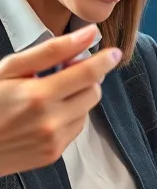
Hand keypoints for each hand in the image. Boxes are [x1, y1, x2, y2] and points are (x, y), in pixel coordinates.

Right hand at [0, 26, 120, 175]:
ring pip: (87, 110)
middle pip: (93, 92)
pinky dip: (68, 118)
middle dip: (85, 79)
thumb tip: (88, 33)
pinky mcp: (53, 154)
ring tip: (47, 97)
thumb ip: (52, 50)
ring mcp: (53, 141)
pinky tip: (45, 115)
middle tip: (64, 74)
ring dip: (76, 99)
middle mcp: (50, 121)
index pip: (88, 74)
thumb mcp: (11, 69)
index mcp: (38, 96)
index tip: (112, 53)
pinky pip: (76, 129)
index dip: (105, 60)